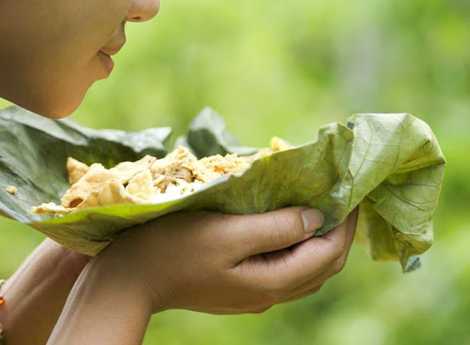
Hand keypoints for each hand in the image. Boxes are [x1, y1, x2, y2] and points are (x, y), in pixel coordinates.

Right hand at [93, 206, 358, 314]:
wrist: (133, 278)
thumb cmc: (175, 248)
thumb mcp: (227, 234)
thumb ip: (275, 228)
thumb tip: (315, 217)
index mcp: (270, 282)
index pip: (327, 254)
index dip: (345, 223)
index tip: (351, 191)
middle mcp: (269, 293)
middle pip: (322, 266)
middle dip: (339, 232)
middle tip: (342, 196)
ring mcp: (255, 292)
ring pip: (306, 270)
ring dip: (320, 239)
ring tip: (323, 207)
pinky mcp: (241, 286)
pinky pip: (285, 267)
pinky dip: (298, 246)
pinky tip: (290, 225)